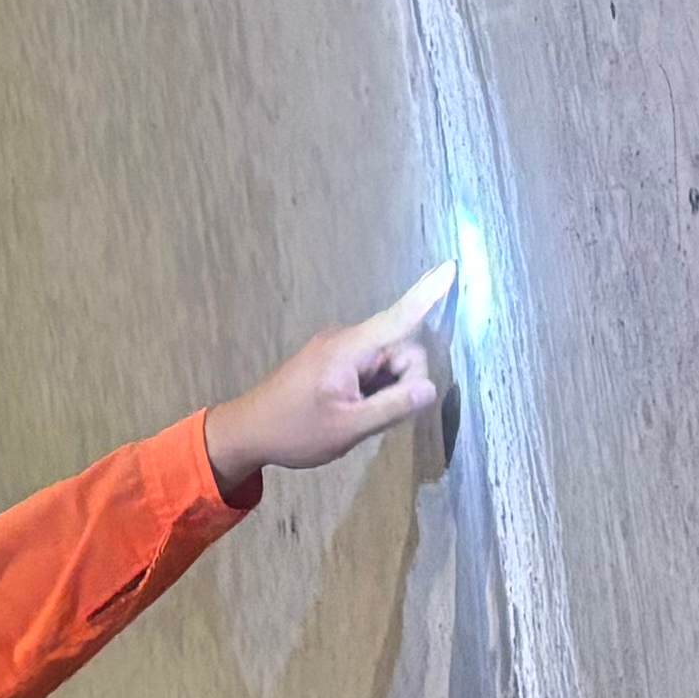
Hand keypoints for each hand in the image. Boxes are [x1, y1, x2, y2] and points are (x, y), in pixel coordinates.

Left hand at [202, 264, 455, 498]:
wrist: (247, 431)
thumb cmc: (294, 431)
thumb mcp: (347, 428)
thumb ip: (391, 407)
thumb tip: (430, 388)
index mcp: (349, 349)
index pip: (399, 317)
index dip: (428, 294)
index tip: (450, 266)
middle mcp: (346, 338)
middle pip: (401, 349)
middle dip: (404, 381)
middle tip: (373, 415)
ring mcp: (338, 346)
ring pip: (388, 361)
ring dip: (386, 388)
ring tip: (355, 414)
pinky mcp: (334, 358)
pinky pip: (372, 366)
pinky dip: (374, 387)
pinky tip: (353, 408)